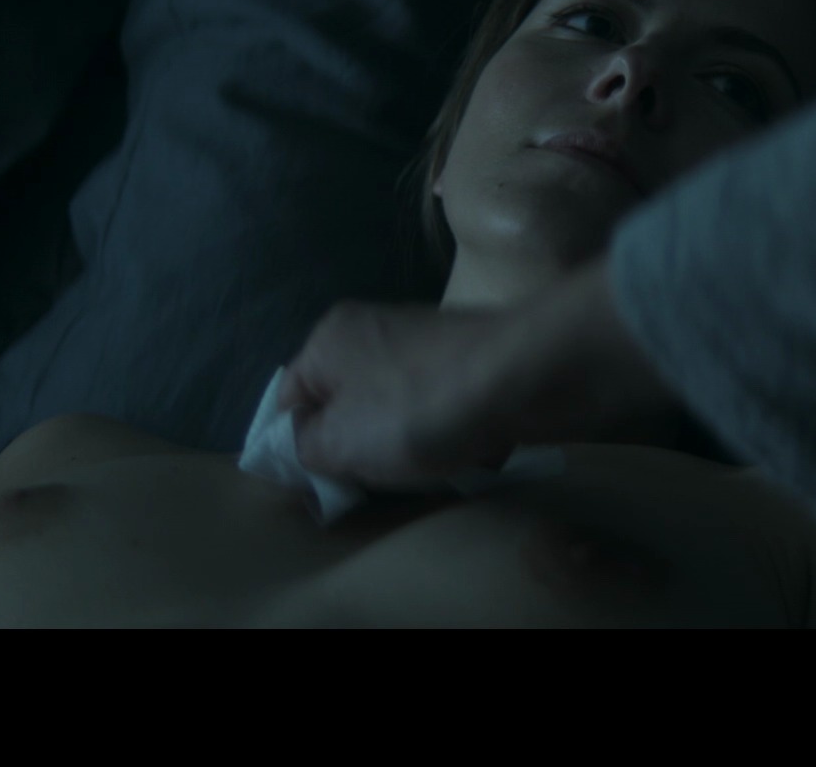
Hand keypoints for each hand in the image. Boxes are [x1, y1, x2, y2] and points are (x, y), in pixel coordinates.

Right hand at [284, 257, 680, 492]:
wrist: (526, 377)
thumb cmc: (417, 408)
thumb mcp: (337, 442)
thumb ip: (302, 449)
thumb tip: (300, 446)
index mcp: (330, 337)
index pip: (290, 401)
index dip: (296, 448)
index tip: (319, 487)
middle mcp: (377, 328)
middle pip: (349, 407)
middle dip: (361, 450)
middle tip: (375, 483)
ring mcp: (430, 342)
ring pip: (400, 414)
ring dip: (413, 447)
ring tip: (432, 467)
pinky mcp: (474, 361)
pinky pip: (447, 410)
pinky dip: (456, 435)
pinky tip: (473, 452)